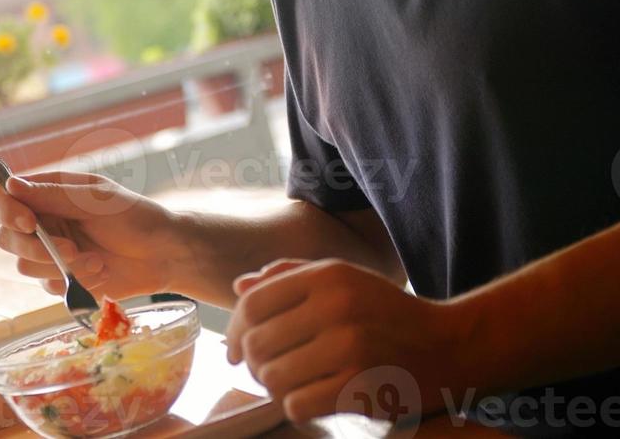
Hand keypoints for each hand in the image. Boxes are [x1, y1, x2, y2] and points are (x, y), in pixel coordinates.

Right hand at [0, 170, 186, 300]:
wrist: (163, 255)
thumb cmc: (135, 217)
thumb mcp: (97, 200)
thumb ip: (54, 195)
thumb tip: (11, 184)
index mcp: (50, 193)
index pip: (3, 196)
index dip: (5, 209)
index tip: (27, 222)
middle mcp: (45, 221)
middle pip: (6, 237)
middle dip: (35, 247)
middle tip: (70, 249)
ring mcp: (51, 251)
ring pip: (25, 265)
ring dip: (61, 266)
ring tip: (97, 260)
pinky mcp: (62, 278)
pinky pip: (47, 287)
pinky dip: (73, 282)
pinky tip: (101, 272)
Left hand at [226, 258, 463, 423]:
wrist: (447, 345)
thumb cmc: (386, 312)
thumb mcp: (343, 279)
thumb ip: (289, 277)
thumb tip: (240, 287)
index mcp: (327, 275)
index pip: (254, 303)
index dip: (233, 329)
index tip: (235, 349)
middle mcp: (335, 306)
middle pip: (257, 343)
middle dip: (254, 363)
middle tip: (269, 369)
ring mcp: (349, 347)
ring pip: (272, 378)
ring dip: (275, 387)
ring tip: (293, 382)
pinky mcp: (359, 387)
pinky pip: (297, 405)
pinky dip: (297, 406)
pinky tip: (313, 397)